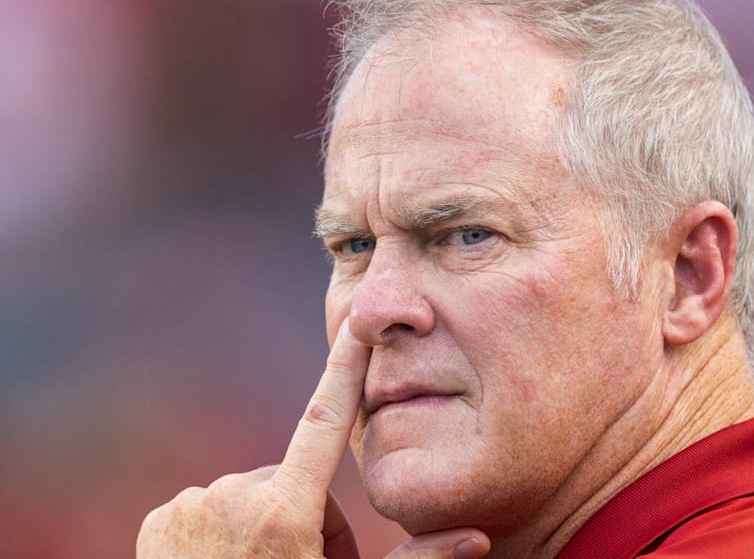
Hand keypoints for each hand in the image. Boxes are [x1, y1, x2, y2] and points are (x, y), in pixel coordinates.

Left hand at [136, 320, 490, 557]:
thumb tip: (480, 539)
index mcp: (285, 514)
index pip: (325, 421)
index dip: (344, 370)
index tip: (356, 328)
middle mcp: (235, 497)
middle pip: (293, 481)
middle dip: (309, 514)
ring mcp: (193, 506)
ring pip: (251, 494)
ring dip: (267, 525)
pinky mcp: (160, 520)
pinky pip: (209, 507)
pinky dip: (222, 532)